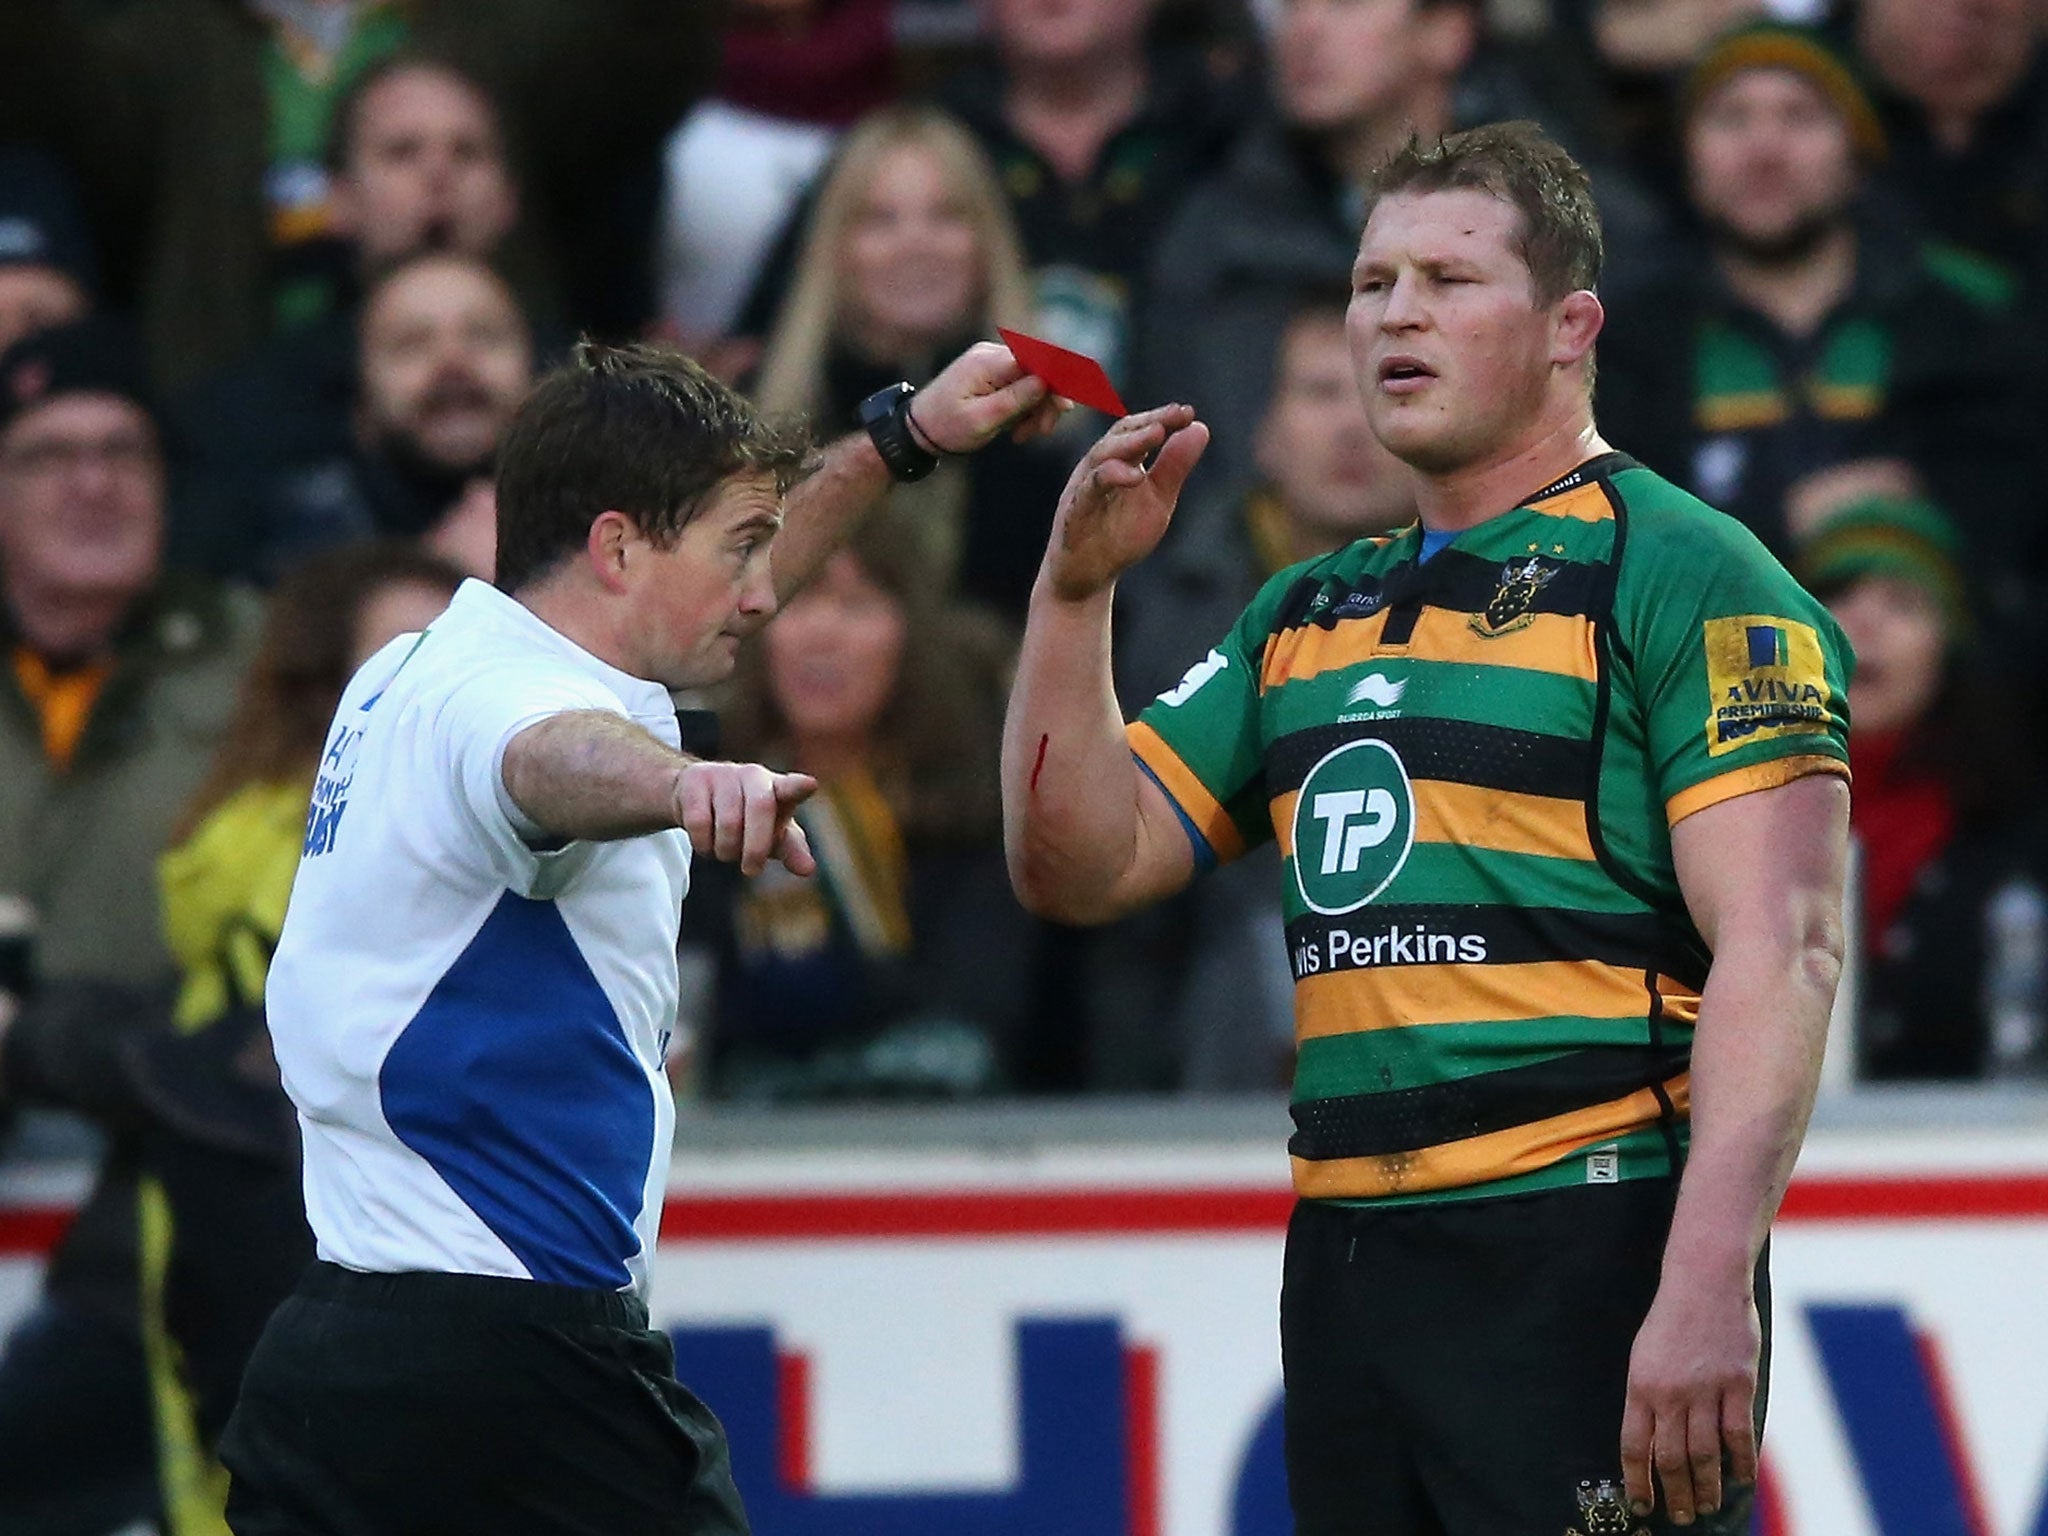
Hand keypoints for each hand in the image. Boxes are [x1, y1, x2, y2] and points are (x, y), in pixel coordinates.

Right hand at [672, 762, 817, 877]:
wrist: (697, 798)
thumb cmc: (746, 819)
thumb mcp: (771, 835)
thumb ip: (791, 849)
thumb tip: (808, 869)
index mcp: (778, 788)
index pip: (791, 787)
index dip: (798, 787)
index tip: (810, 785)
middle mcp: (753, 775)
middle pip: (760, 809)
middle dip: (756, 847)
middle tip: (751, 870)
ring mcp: (723, 774)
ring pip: (728, 822)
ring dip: (726, 850)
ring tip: (726, 851)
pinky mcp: (694, 780)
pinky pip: (699, 823)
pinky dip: (703, 844)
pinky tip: (706, 843)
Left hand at [909, 340, 1053, 453]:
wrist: (918, 430)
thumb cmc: (945, 427)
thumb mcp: (982, 420)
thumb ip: (1016, 399)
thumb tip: (1047, 381)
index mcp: (988, 363)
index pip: (1036, 360)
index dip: (1057, 380)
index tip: (1066, 405)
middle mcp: (991, 355)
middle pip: (1038, 371)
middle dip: (1045, 402)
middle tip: (1042, 431)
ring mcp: (991, 364)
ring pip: (1032, 382)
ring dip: (1035, 410)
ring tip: (1023, 435)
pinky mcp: (991, 375)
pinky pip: (1020, 387)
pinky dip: (1023, 408)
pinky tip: (1016, 429)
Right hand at [1045, 404, 1208, 602]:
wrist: (1087, 576)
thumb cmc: (1119, 535)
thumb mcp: (1157, 499)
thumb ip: (1174, 466)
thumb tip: (1199, 428)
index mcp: (1117, 460)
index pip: (1137, 429)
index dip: (1161, 417)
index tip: (1188, 412)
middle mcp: (1097, 468)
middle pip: (1119, 434)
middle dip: (1148, 421)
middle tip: (1176, 415)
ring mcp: (1083, 489)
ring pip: (1101, 456)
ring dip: (1131, 442)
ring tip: (1157, 434)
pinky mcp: (1073, 514)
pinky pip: (1088, 491)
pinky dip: (1109, 478)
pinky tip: (1134, 476)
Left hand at [1619, 1267, 1760, 1525]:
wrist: (1704, 1281)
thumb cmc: (1671, 1320)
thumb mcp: (1643, 1356)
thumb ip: (1648, 1399)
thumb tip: (1652, 1443)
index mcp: (1641, 1386)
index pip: (1635, 1446)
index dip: (1637, 1481)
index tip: (1640, 1506)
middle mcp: (1671, 1392)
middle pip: (1672, 1458)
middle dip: (1675, 1494)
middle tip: (1680, 1516)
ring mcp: (1707, 1389)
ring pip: (1706, 1453)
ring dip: (1707, 1487)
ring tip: (1706, 1506)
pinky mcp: (1739, 1384)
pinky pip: (1739, 1433)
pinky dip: (1741, 1462)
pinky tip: (1741, 1478)